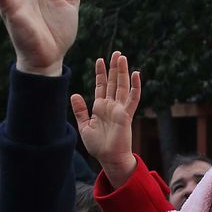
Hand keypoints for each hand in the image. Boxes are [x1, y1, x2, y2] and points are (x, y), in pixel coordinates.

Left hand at [71, 51, 142, 185]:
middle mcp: (111, 105)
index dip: (101, 73)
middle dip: (114, 68)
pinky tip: (137, 74)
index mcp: (100, 107)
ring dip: (123, 72)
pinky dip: (135, 86)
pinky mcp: (126, 115)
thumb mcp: (84, 126)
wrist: (108, 158)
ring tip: (123, 57)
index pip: (101, 86)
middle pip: (113, 82)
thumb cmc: (98, 146)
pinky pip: (132, 98)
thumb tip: (74, 94)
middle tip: (116, 52)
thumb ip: (80, 110)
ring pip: (122, 86)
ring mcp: (120, 109)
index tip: (100, 60)